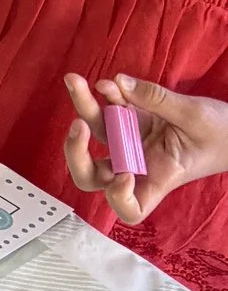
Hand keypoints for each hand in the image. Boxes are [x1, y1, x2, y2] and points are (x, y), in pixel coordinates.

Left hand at [62, 71, 227, 226]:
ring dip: (84, 108)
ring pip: (96, 133)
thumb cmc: (223, 135)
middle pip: (93, 174)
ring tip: (76, 82)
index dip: (117, 197)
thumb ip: (158, 99)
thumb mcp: (196, 117)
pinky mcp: (134, 120)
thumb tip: (118, 83)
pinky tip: (107, 84)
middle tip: (78, 127)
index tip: (124, 175)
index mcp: (159, 179)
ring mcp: (133, 142)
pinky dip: (106, 95)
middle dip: (76, 153)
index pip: (130, 208)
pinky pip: (111, 109)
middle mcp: (139, 164)